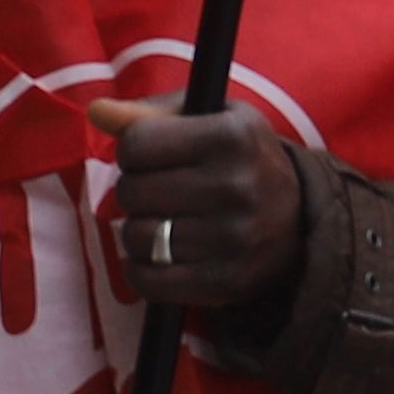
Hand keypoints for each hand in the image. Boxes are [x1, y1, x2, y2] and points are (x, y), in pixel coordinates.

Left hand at [93, 100, 310, 322]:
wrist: (298, 225)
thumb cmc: (241, 161)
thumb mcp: (212, 121)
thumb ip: (152, 115)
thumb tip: (95, 111)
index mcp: (232, 136)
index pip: (137, 143)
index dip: (135, 150)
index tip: (154, 156)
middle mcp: (235, 186)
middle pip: (131, 190)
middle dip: (136, 190)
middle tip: (162, 191)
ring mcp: (231, 238)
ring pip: (135, 236)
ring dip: (140, 230)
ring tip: (165, 222)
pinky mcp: (223, 282)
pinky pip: (146, 280)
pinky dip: (142, 269)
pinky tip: (162, 255)